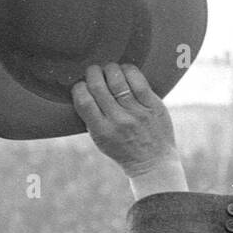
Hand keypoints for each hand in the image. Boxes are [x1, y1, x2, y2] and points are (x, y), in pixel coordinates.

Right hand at [71, 63, 183, 185]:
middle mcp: (118, 121)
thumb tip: (84, 91)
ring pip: (118, 80)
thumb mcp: (100, 141)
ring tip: (108, 69)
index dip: (79, 87)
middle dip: (92, 73)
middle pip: (98, 87)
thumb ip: (92, 119)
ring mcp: (137, 112)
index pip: (84, 101)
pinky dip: (128, 71)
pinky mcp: (153, 106)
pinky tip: (124, 70)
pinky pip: (138, 81)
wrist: (152, 162)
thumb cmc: (122, 150)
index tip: (80, 84)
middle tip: (92, 70)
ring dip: (110, 69)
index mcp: (101, 131)